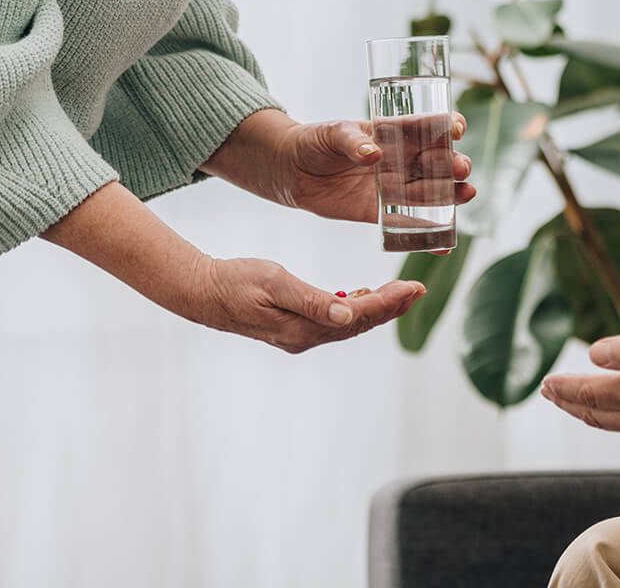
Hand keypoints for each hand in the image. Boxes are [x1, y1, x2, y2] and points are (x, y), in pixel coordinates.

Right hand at [178, 256, 423, 353]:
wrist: (202, 292)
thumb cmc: (236, 282)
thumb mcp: (275, 283)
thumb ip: (313, 301)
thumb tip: (348, 315)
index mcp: (304, 328)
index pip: (359, 318)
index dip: (389, 303)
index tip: (413, 287)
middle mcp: (306, 337)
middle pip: (359, 325)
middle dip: (391, 307)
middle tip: (417, 288)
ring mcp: (299, 335)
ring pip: (348, 325)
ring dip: (376, 309)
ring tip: (401, 293)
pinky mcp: (293, 327)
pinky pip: (332, 322)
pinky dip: (353, 310)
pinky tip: (362, 297)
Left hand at [280, 114, 474, 225]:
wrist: (290, 170)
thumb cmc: (314, 141)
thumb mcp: (332, 133)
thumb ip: (351, 141)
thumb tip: (373, 152)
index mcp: (393, 132)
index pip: (427, 126)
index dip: (446, 125)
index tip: (457, 128)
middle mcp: (400, 160)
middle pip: (436, 162)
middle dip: (453, 164)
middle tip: (460, 168)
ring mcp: (393, 187)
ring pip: (430, 192)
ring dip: (451, 195)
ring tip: (466, 194)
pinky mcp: (379, 213)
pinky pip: (407, 224)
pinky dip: (427, 235)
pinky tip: (445, 244)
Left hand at [540, 324, 619, 445]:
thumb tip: (594, 355)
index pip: (590, 395)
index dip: (564, 389)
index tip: (545, 382)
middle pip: (597, 415)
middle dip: (570, 403)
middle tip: (550, 392)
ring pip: (616, 423)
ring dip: (590, 411)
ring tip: (574, 400)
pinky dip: (616, 415)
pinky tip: (619, 406)